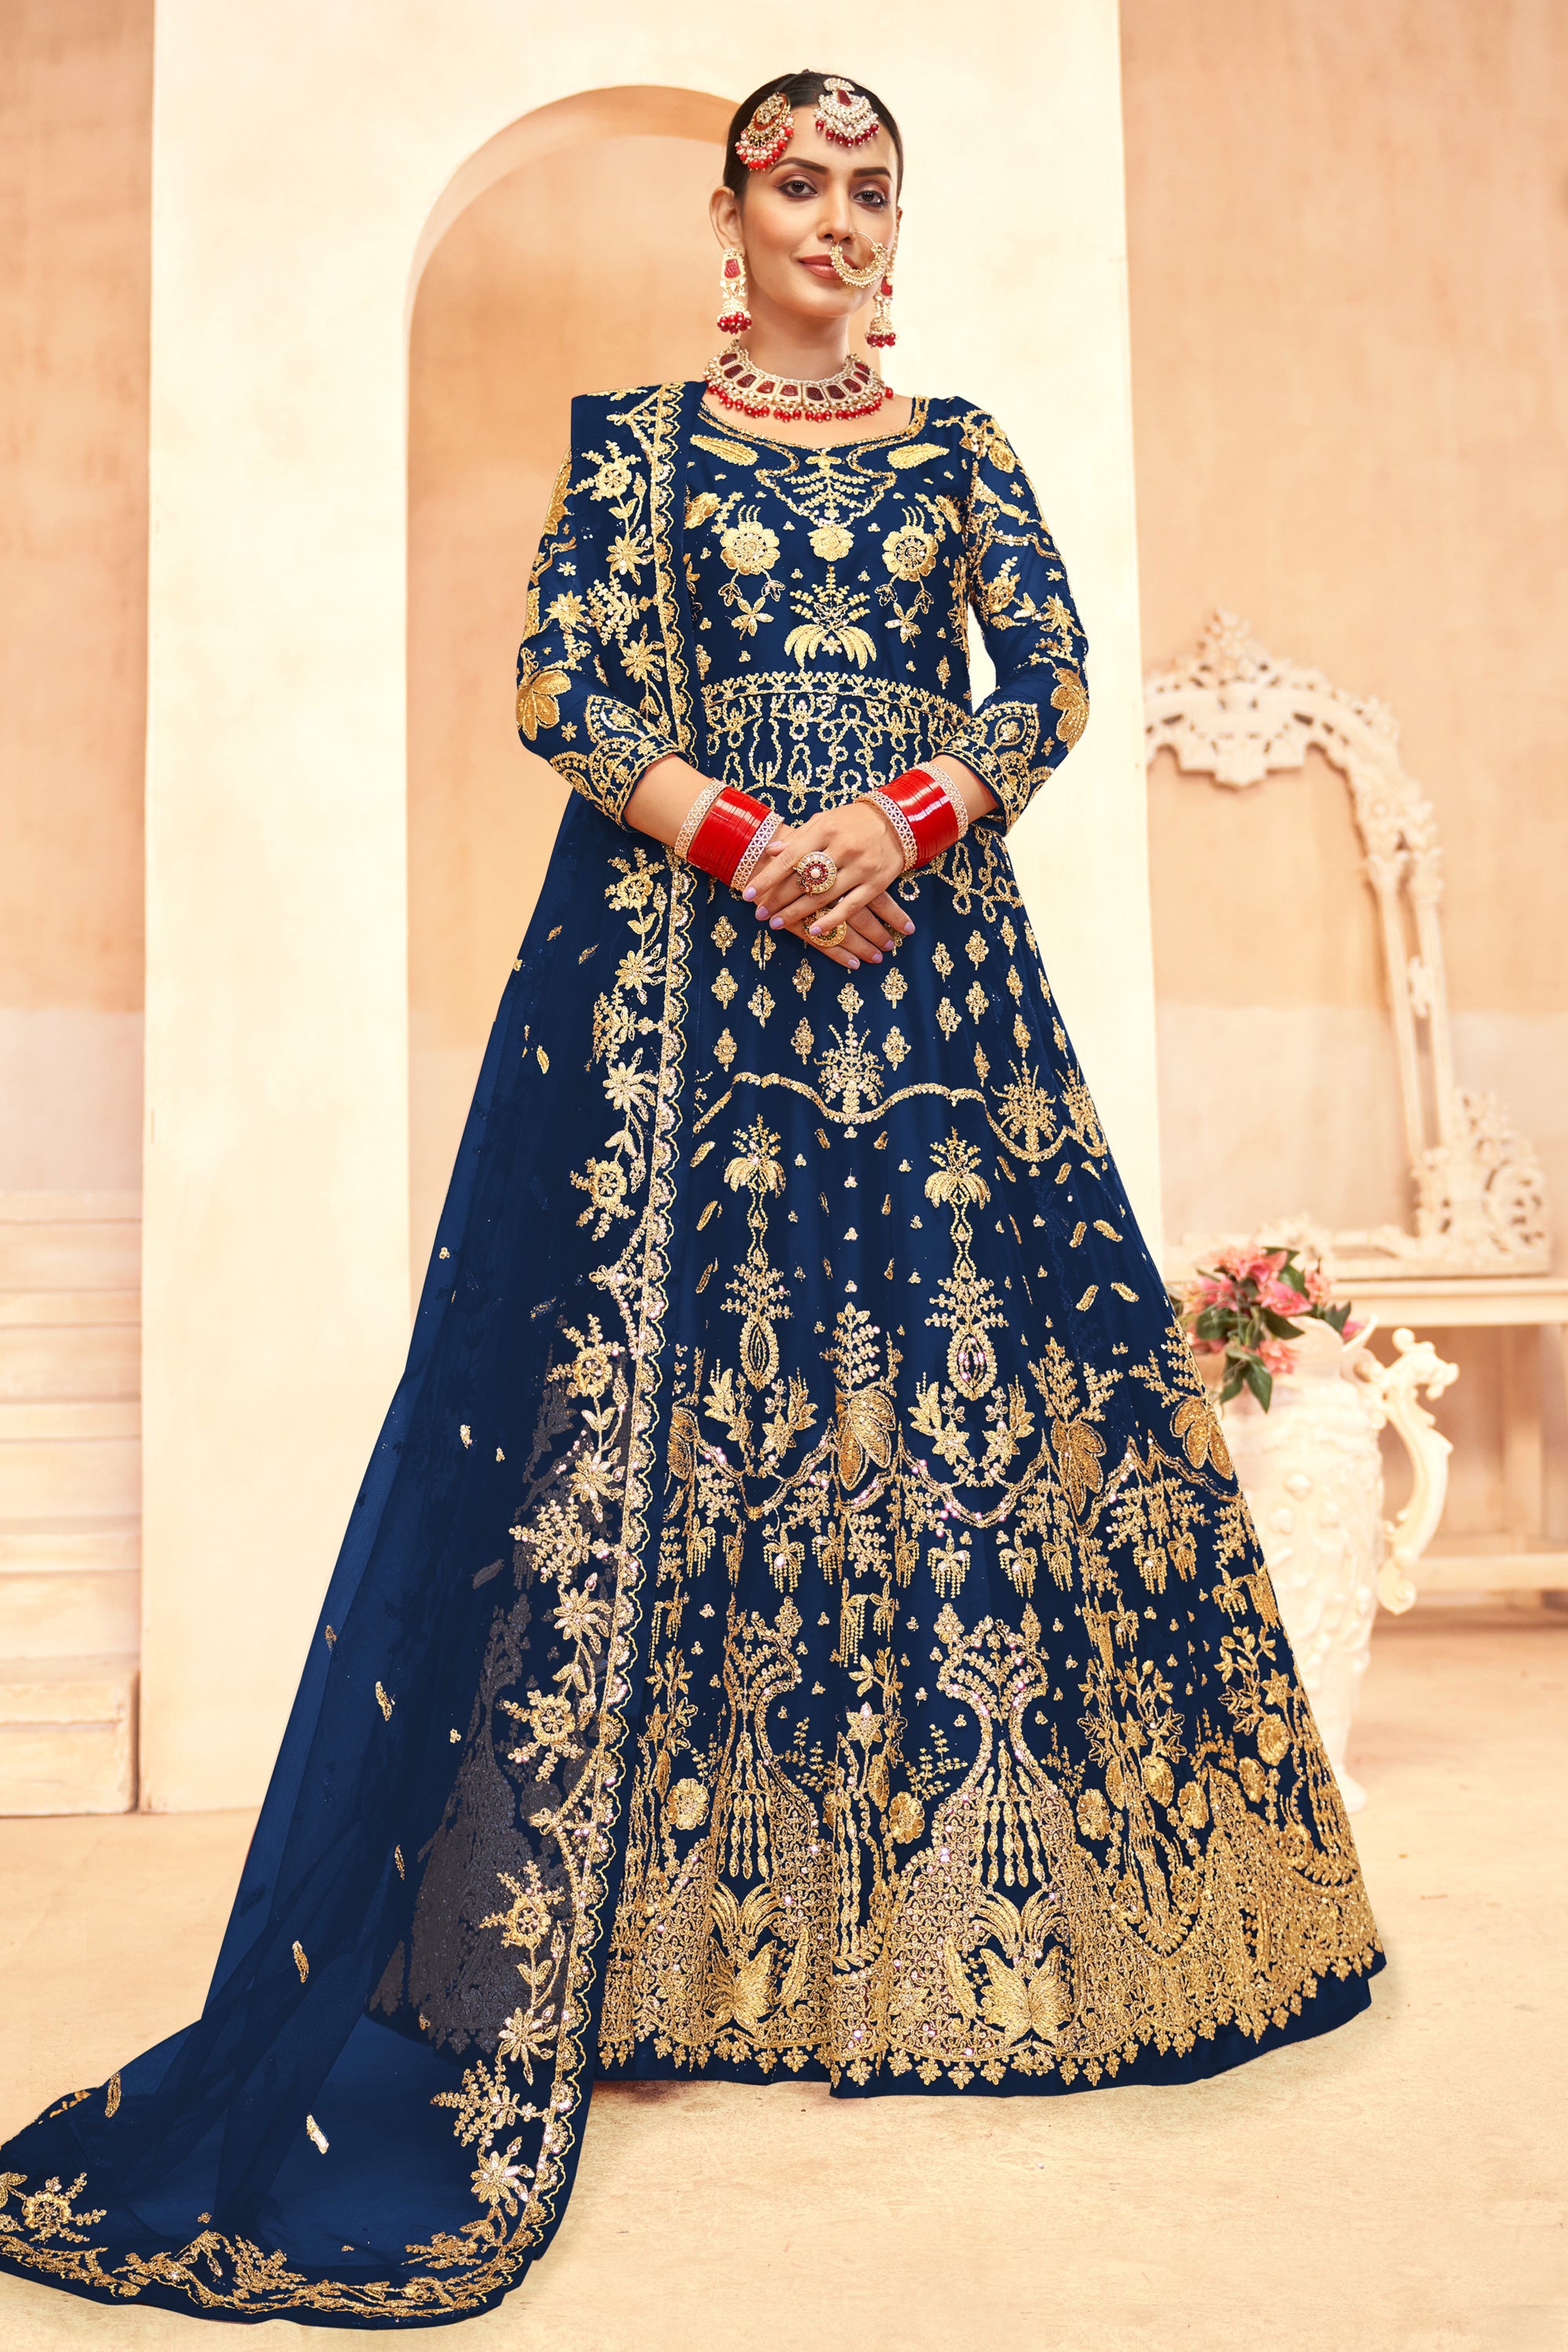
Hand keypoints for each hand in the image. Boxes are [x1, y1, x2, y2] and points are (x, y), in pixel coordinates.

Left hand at [744, 801, 913, 970]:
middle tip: (759, 914)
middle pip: (803, 880)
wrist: (899, 820)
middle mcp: (843, 848)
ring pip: (824, 896)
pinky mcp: (876, 883)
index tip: (748, 893)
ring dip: (797, 913)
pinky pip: (850, 907)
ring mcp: (861, 867)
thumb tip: (770, 852)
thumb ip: (798, 837)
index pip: (790, 858)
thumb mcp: (825, 820)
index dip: (768, 878)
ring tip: (776, 924)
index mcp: (826, 829)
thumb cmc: (853, 821)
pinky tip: (814, 930)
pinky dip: (832, 921)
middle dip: (778, 899)